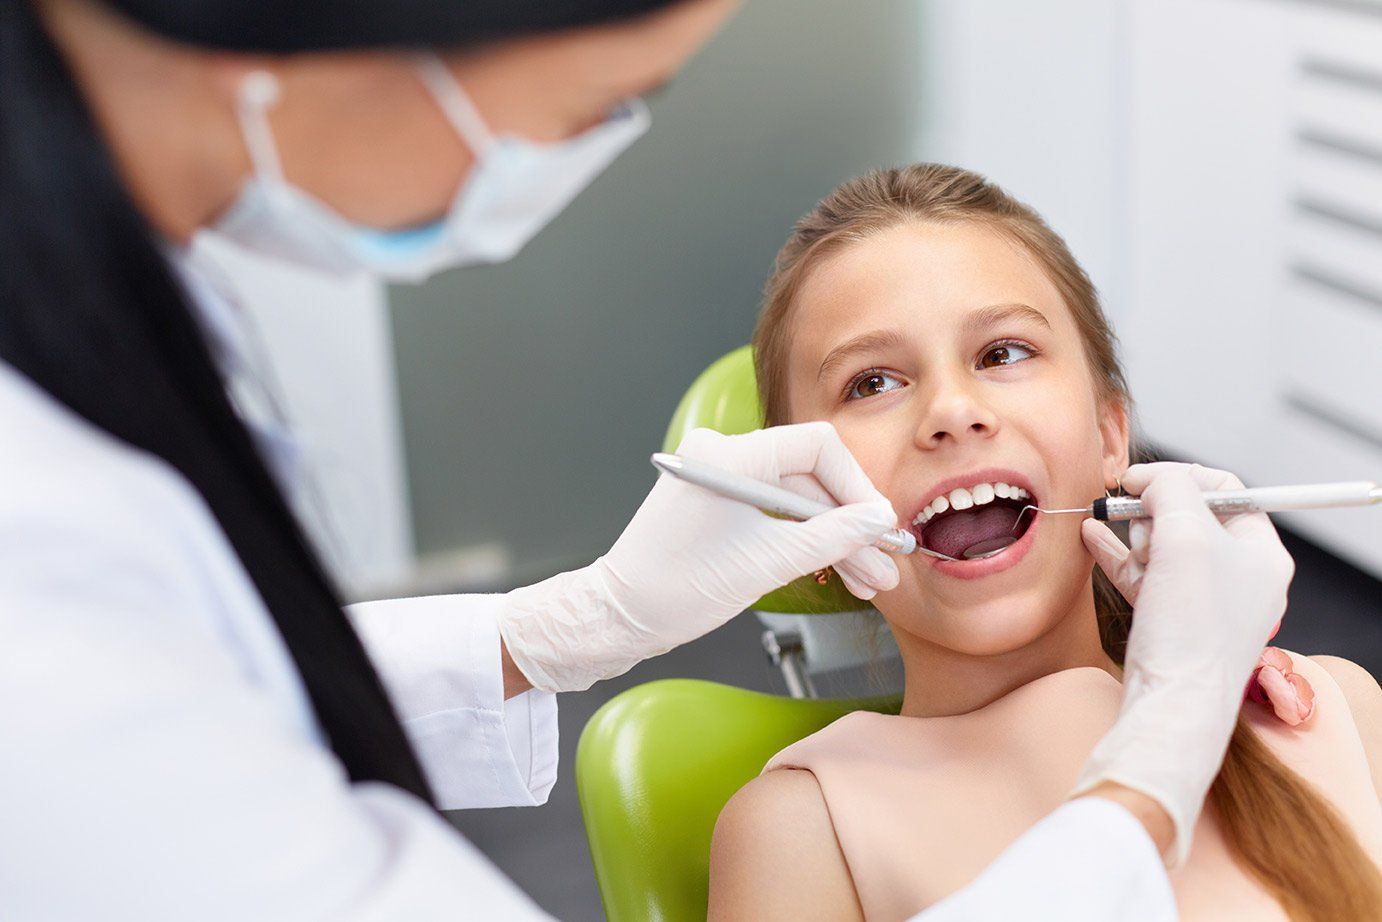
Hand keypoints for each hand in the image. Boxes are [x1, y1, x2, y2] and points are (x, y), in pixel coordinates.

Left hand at [497, 422, 898, 691]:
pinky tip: (836, 569)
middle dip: (849, 524)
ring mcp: (720, 479)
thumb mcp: (767, 564)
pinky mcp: (717, 503)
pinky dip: (802, 541)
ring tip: (868, 579)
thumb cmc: (675, 590)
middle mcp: (723, 455)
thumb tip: (877, 521)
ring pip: (795, 500)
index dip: (857, 486)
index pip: (817, 446)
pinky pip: (773, 512)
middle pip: (809, 477)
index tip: (879, 525)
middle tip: (883, 562)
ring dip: (832, 539)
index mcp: (730, 455)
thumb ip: (830, 538)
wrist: (618, 617)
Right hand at [1082, 495, 1311, 726]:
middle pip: (1190, 515)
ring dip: (1135, 538)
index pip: (1226, 489)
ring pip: (1162, 544)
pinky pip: (1143, 574)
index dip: (1181, 477)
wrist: (1173, 704)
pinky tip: (1092, 536)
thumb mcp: (1187, 537)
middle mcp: (1238, 575)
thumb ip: (1171, 492)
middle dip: (1154, 513)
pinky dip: (1117, 554)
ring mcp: (1203, 599)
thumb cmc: (1193, 627)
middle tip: (1133, 520)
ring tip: (1116, 544)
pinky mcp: (1171, 620)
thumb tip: (1151, 481)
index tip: (1139, 480)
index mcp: (1262, 552)